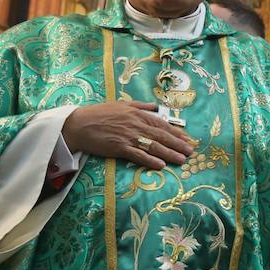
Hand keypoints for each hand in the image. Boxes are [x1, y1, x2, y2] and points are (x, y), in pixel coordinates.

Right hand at [61, 101, 193, 169]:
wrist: (79, 124)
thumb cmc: (99, 113)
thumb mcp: (122, 104)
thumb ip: (141, 106)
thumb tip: (156, 107)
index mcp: (137, 113)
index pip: (161, 124)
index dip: (176, 132)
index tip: (188, 139)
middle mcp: (136, 124)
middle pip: (161, 135)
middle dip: (178, 144)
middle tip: (191, 151)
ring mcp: (128, 136)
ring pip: (153, 146)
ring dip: (169, 154)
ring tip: (182, 160)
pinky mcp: (119, 148)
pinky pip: (138, 155)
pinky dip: (150, 160)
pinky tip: (161, 165)